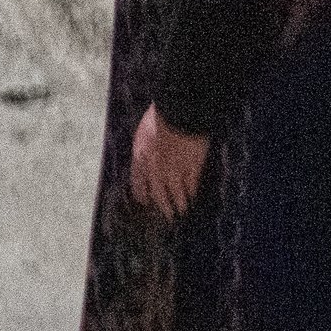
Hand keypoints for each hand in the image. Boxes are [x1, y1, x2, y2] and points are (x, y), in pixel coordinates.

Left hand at [129, 103, 209, 218]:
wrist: (178, 115)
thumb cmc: (160, 117)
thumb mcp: (144, 131)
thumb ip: (144, 146)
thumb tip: (144, 153)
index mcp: (141, 157)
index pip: (138, 182)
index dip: (142, 193)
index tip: (145, 201)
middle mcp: (155, 168)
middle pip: (158, 193)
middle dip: (163, 206)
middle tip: (167, 216)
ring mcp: (174, 171)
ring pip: (176, 193)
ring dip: (179, 204)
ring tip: (181, 211)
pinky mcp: (191, 169)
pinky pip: (191, 186)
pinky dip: (191, 193)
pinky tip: (193, 198)